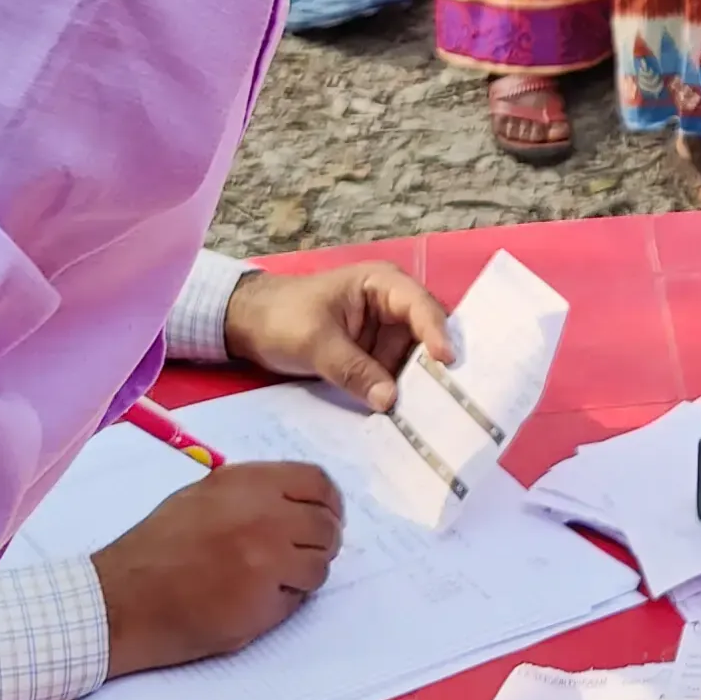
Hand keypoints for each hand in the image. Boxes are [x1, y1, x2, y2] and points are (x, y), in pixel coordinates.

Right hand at [95, 464, 341, 674]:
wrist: (121, 601)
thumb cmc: (156, 547)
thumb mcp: (204, 496)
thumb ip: (254, 492)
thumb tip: (300, 503)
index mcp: (249, 482)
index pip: (319, 483)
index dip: (329, 503)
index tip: (327, 517)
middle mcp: (266, 515)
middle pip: (327, 526)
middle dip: (321, 542)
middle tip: (299, 555)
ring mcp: (268, 560)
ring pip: (320, 566)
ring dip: (304, 574)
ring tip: (270, 581)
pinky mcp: (264, 603)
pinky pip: (298, 599)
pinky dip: (285, 602)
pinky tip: (252, 601)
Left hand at [223, 261, 452, 408]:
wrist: (246, 326)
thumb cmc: (281, 317)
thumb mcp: (315, 342)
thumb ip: (352, 369)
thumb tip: (390, 401)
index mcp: (381, 284)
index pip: (419, 306)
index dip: (437, 333)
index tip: (448, 363)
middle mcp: (391, 307)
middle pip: (425, 334)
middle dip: (434, 364)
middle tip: (453, 395)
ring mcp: (384, 333)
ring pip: (413, 360)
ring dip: (418, 384)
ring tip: (433, 413)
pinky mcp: (373, 357)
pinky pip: (393, 374)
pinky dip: (398, 392)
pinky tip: (409, 415)